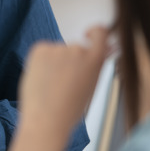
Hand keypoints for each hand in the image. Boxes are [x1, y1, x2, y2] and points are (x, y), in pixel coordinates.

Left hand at [11, 26, 109, 150]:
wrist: (46, 119)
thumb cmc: (69, 109)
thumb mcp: (91, 85)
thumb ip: (97, 64)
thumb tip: (109, 47)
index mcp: (95, 59)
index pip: (100, 32)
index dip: (94, 32)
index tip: (87, 34)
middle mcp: (78, 49)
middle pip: (74, 48)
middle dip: (69, 61)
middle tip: (62, 83)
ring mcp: (58, 47)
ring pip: (57, 52)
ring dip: (53, 63)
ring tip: (51, 85)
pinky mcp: (40, 48)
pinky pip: (42, 51)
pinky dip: (40, 62)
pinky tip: (41, 79)